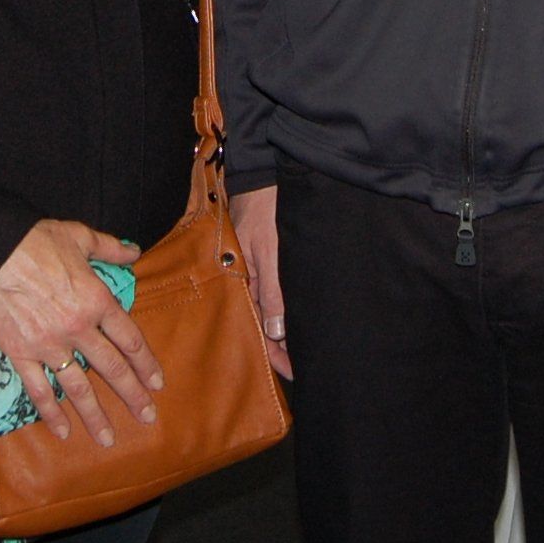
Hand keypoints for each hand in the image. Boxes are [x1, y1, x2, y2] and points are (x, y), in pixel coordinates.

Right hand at [0, 219, 161, 447]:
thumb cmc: (37, 240)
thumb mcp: (81, 237)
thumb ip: (110, 249)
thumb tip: (134, 253)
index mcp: (96, 301)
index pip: (129, 340)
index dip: (146, 363)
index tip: (157, 383)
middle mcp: (78, 329)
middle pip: (111, 368)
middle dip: (132, 395)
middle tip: (147, 417)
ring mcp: (49, 345)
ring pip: (78, 388)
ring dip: (95, 415)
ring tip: (108, 439)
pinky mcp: (21, 354)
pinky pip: (39, 390)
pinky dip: (51, 413)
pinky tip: (62, 432)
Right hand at [233, 183, 290, 379]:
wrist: (263, 171)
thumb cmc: (267, 206)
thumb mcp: (272, 249)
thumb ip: (275, 290)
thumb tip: (277, 331)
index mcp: (242, 280)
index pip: (256, 327)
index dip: (274, 352)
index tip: (294, 372)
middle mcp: (246, 280)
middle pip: (260, 322)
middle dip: (278, 347)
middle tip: (300, 370)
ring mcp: (253, 269)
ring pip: (266, 310)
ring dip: (280, 330)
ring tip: (300, 352)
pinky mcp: (262, 259)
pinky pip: (270, 292)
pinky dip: (280, 309)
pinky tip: (291, 319)